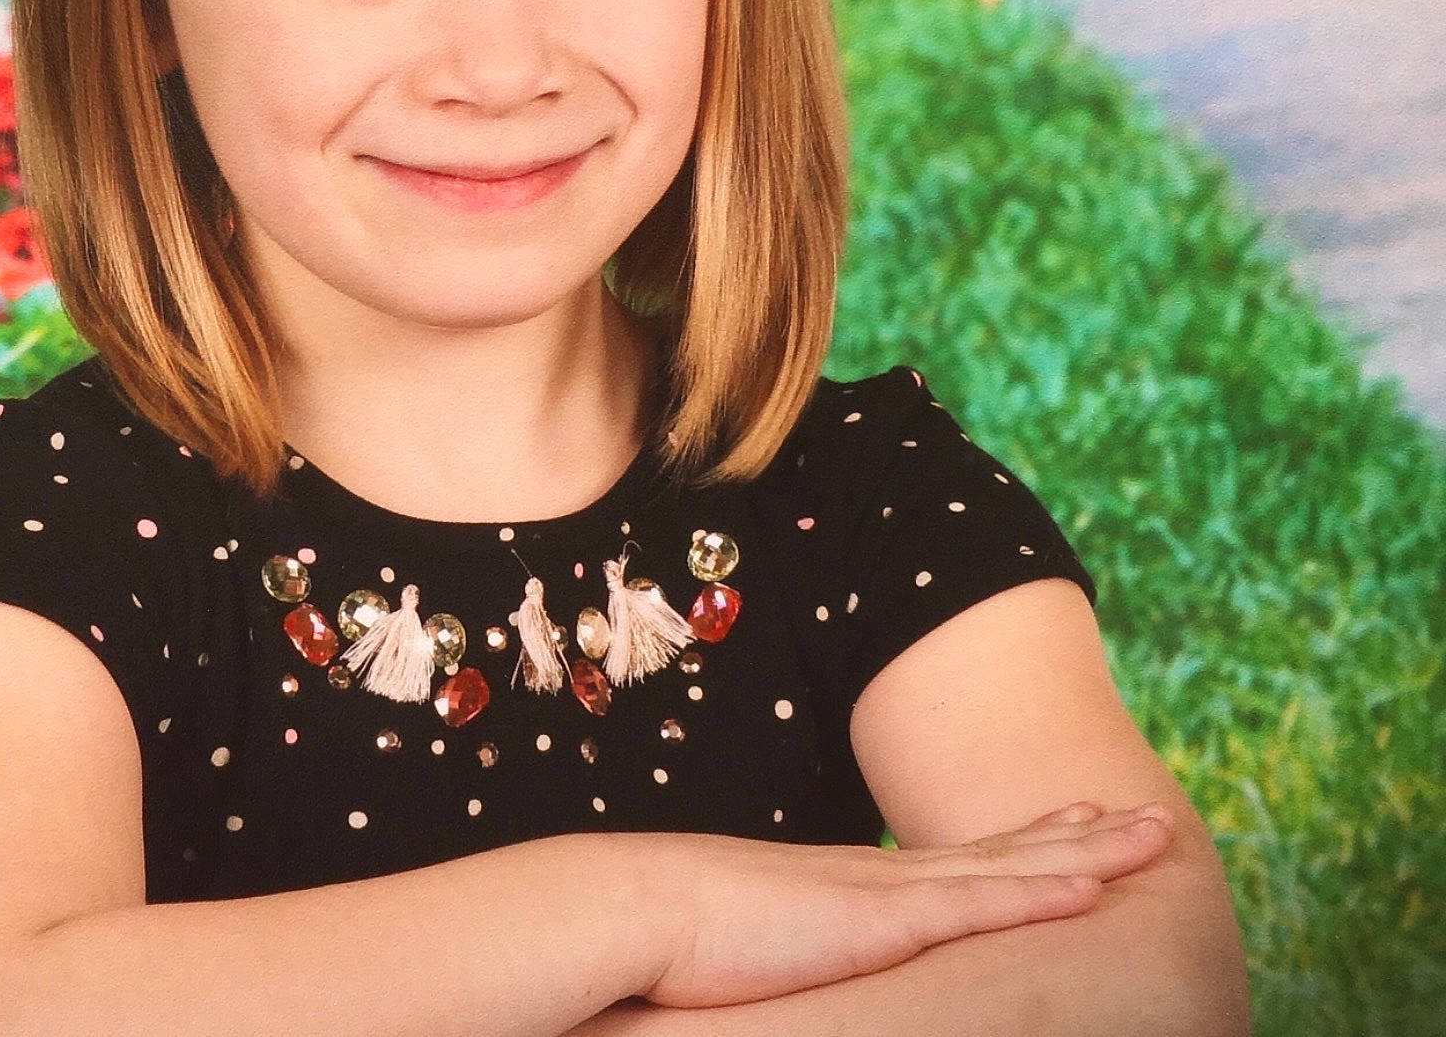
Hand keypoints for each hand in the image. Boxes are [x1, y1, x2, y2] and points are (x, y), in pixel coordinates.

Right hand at [638, 800, 1175, 1008]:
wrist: (633, 910)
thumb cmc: (669, 941)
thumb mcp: (746, 949)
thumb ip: (783, 955)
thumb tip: (782, 971)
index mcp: (848, 887)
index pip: (952, 864)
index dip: (1017, 846)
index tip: (1067, 826)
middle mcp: (878, 879)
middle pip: (1000, 853)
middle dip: (1078, 836)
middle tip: (1145, 817)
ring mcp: (884, 894)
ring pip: (1012, 869)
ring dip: (1090, 851)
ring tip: (1156, 833)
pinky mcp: (879, 920)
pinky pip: (982, 907)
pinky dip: (1044, 890)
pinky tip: (1098, 882)